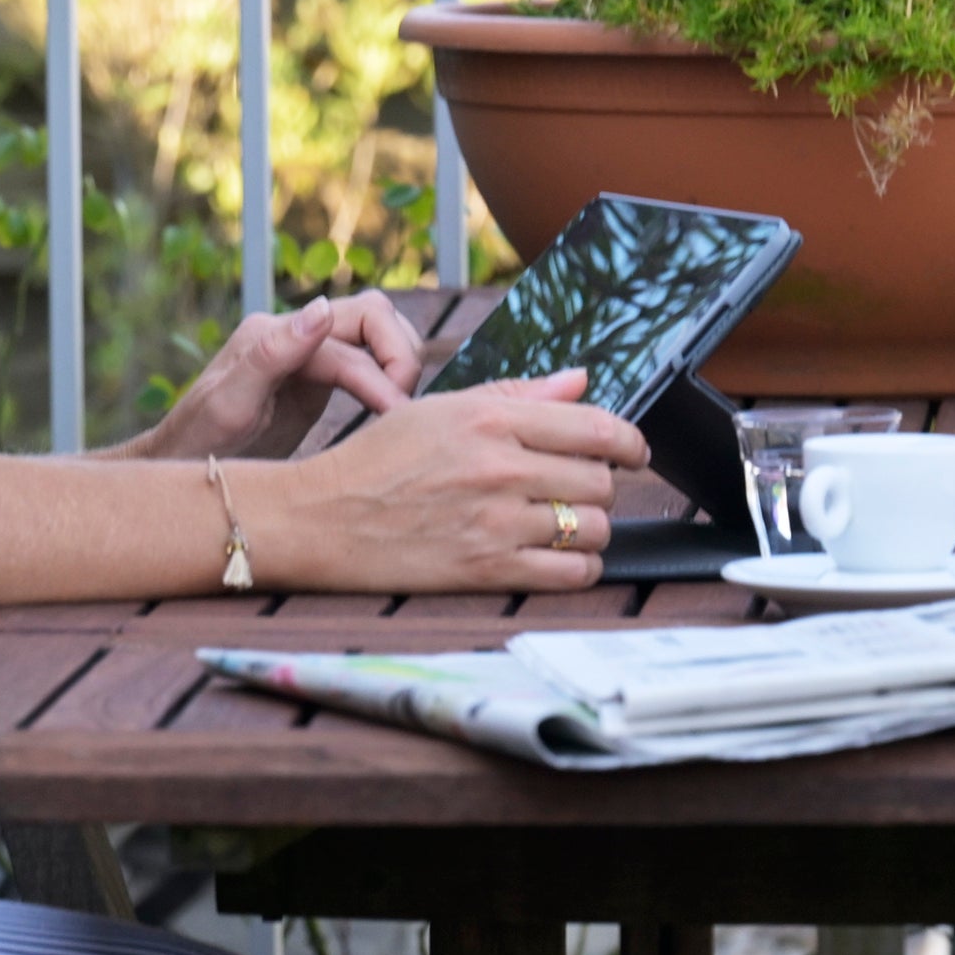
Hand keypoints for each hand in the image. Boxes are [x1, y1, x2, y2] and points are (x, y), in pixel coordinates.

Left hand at [125, 294, 429, 465]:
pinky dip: (388, 376)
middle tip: (406, 413)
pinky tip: (392, 413)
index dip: (384, 378)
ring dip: (399, 362)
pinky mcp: (317, 377)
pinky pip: (367, 359)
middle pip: (374, 316)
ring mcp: (307, 353)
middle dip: (401, 356)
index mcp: (272, 335)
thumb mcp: (229, 406)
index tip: (401, 420)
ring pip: (376, 332)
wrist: (182, 470)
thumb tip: (321, 309)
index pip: (352, 341)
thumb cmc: (197, 444)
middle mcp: (292, 333)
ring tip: (403, 414)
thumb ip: (272, 355)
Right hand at [255, 372, 649, 592]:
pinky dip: (577, 568)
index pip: (598, 427)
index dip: (630, 443)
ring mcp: (495, 522)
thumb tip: (581, 381)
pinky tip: (556, 557)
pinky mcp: (487, 570)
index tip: (633, 452)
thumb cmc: (377, 460)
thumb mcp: (442, 409)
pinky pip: (571, 574)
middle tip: (575, 490)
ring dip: (588, 529)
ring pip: (593, 528)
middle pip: (601, 481)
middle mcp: (498, 468)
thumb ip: (517, 394)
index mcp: (490, 419)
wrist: (320, 517)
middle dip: (599, 486)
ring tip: (561, 524)